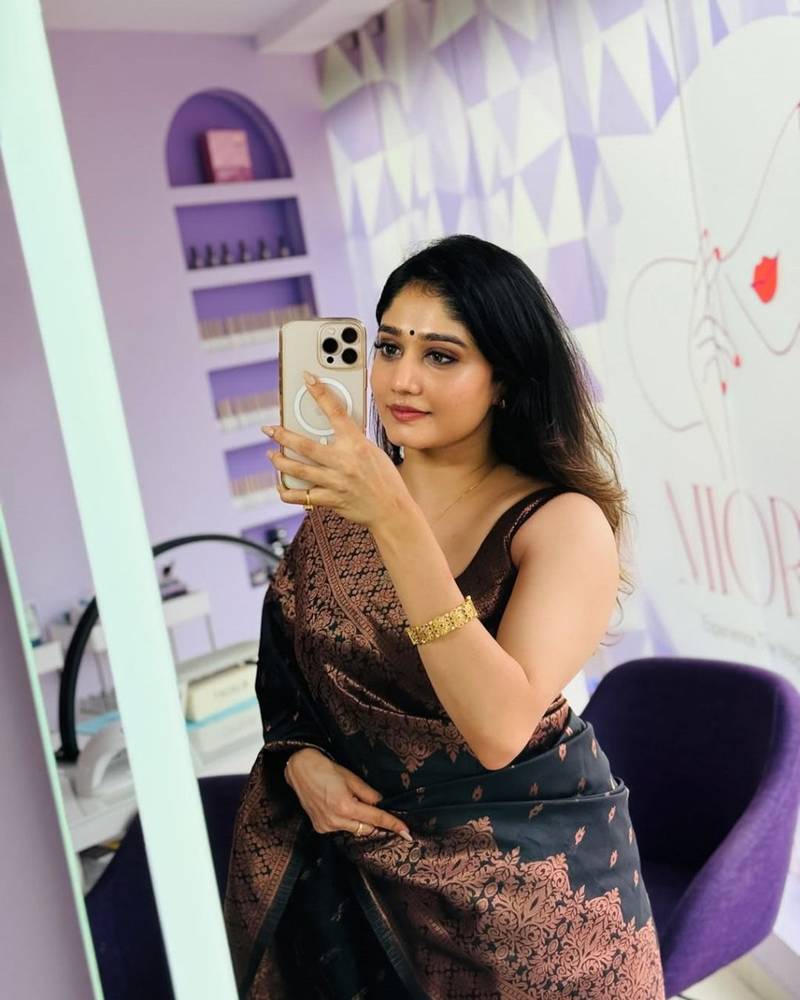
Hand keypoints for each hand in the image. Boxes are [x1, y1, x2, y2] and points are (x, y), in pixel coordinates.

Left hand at [263, 371, 408, 528]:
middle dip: (283, 435)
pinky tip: (281, 486)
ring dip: (280, 461)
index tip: (308, 379)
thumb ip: (352, 441)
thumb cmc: (385, 479)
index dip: (320, 393)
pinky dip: (288, 492)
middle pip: (305, 445)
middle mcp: (344, 461)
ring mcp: (336, 482)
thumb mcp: (373, 451)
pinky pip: (302, 497)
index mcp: (357, 444)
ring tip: (271, 456)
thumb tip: (335, 431)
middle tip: (269, 429)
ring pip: (299, 469)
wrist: (393, 510)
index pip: (336, 412)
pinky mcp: (331, 499)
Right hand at [284, 748, 411, 840]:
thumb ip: (368, 794)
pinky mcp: (320, 827)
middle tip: (367, 803)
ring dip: (357, 819)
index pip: (375, 818)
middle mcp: (335, 820)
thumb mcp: (351, 777)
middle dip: (372, 819)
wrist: (300, 769)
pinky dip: (344, 820)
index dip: (392, 824)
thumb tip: (380, 804)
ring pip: (353, 829)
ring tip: (346, 800)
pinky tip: (337, 806)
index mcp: (345, 806)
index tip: (406, 832)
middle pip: (366, 828)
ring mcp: (326, 826)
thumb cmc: (325, 769)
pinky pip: (340, 828)